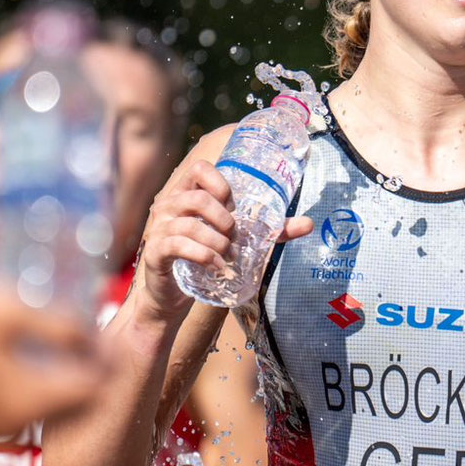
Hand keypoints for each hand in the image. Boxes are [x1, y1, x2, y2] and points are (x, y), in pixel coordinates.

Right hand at [0, 290, 102, 432]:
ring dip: (72, 376)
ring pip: (55, 403)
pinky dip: (46, 380)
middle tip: (108, 334)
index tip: (124, 333)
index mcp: (26, 403)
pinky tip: (48, 351)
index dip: (113, 362)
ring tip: (83, 338)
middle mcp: (15, 424)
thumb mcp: (9, 315)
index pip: (93, 391)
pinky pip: (30, 402)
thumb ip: (61, 330)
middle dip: (96, 371)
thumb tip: (102, 339)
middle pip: (78, 402)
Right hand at [137, 147, 313, 323]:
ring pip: (188, 224)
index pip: (200, 169)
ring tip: (228, 254)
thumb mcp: (235, 241)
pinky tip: (217, 266)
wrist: (171, 296)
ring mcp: (159, 229)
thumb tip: (308, 224)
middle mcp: (169, 207)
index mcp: (187, 194)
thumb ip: (269, 232)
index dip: (220, 183)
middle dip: (223, 217)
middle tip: (234, 236)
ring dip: (216, 240)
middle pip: (197, 198)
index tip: (234, 205)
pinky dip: (202, 255)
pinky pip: (177, 245)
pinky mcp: (156, 252)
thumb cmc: (203, 258)